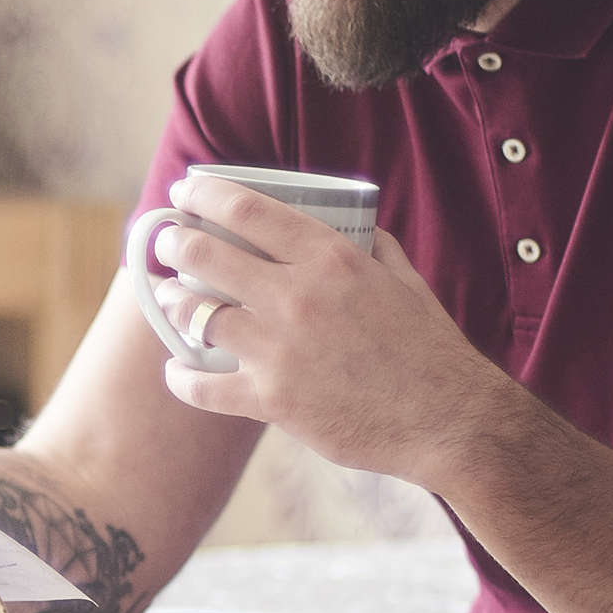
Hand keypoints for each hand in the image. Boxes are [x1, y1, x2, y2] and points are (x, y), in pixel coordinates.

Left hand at [151, 173, 497, 475]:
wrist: (448, 419)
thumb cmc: (430, 349)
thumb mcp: (406, 280)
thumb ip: (374, 249)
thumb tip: (357, 228)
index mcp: (330, 258)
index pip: (246, 210)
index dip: (203, 195)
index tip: (183, 193)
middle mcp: (297, 296)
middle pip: (205, 255)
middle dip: (172, 243)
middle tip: (164, 243)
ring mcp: (280, 350)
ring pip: (196, 315)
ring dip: (173, 304)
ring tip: (167, 298)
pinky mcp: (272, 401)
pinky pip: (204, 386)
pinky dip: (182, 378)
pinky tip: (176, 370)